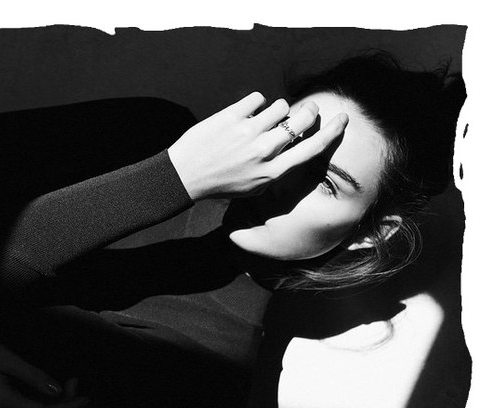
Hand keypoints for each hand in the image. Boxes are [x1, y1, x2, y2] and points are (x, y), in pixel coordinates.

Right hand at [0, 335, 88, 407]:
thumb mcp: (9, 359)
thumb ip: (34, 376)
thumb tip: (58, 391)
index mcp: (2, 403)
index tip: (85, 398)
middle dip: (64, 405)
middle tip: (78, 382)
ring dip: (57, 403)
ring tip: (72, 382)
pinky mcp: (3, 404)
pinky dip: (46, 400)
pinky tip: (57, 388)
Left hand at [168, 92, 347, 199]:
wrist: (186, 175)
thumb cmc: (222, 183)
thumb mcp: (254, 187)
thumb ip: (277, 168)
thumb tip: (295, 144)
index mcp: (272, 172)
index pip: (312, 148)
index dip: (333, 131)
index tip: (343, 118)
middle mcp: (264, 151)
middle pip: (302, 119)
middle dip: (306, 111)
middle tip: (301, 110)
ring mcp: (247, 133)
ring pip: (280, 105)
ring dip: (276, 110)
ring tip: (261, 120)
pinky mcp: (230, 117)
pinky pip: (257, 98)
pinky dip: (254, 104)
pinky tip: (244, 115)